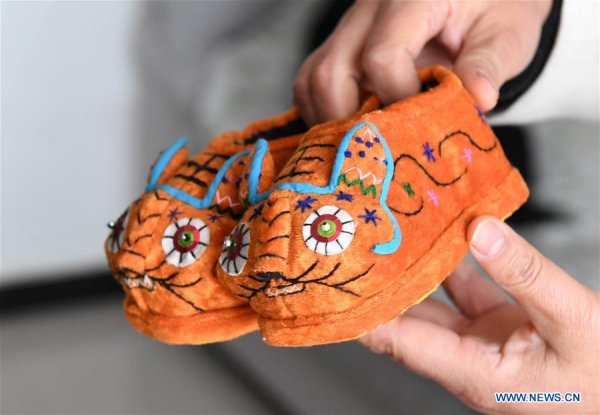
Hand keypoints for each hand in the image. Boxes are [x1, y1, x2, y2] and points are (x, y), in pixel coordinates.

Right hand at [294, 0, 551, 124]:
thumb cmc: (495, 9)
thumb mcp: (508, 31)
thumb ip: (490, 63)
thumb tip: (478, 100)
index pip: (382, 57)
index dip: (399, 99)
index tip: (423, 122)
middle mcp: (368, 8)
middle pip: (330, 72)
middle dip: (351, 121)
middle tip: (383, 145)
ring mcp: (349, 27)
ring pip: (312, 80)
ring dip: (331, 121)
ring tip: (365, 143)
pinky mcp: (341, 44)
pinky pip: (312, 82)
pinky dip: (325, 112)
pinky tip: (353, 128)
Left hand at [360, 216, 599, 413]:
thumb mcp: (573, 321)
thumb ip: (524, 273)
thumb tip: (480, 230)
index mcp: (473, 374)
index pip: (397, 341)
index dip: (361, 312)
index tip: (335, 281)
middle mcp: (468, 362)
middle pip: (407, 321)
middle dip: (381, 285)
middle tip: (359, 245)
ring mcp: (482, 344)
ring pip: (434, 304)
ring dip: (416, 271)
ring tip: (392, 234)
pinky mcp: (499, 328)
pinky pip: (465, 294)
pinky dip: (455, 265)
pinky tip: (444, 237)